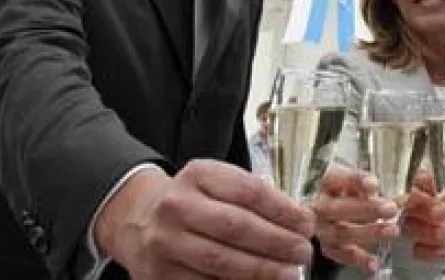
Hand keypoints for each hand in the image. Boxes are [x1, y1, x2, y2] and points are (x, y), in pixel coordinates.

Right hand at [97, 160, 313, 279]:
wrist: (139, 220)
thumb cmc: (193, 201)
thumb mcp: (218, 183)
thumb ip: (254, 197)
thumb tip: (298, 221)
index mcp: (198, 175)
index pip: (249, 191)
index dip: (283, 210)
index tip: (306, 224)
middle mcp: (177, 206)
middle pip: (236, 227)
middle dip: (276, 242)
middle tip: (302, 252)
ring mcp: (164, 242)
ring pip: (220, 261)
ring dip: (260, 270)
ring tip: (288, 273)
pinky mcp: (158, 275)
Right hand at [313, 166, 400, 271]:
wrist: (332, 208)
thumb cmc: (349, 190)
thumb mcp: (356, 181)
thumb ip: (366, 185)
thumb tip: (380, 190)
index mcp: (328, 184)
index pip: (337, 179)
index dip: (354, 181)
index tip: (374, 184)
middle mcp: (320, 206)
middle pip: (339, 208)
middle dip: (366, 209)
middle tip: (391, 209)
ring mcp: (321, 227)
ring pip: (341, 233)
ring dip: (368, 233)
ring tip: (392, 231)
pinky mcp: (326, 245)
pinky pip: (340, 254)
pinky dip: (357, 259)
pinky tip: (374, 262)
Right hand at [404, 170, 444, 261]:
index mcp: (435, 188)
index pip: (418, 182)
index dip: (420, 182)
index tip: (429, 184)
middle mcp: (424, 207)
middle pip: (408, 206)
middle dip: (422, 209)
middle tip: (441, 213)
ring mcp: (425, 227)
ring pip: (410, 228)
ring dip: (426, 231)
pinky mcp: (431, 247)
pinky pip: (420, 251)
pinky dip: (431, 252)